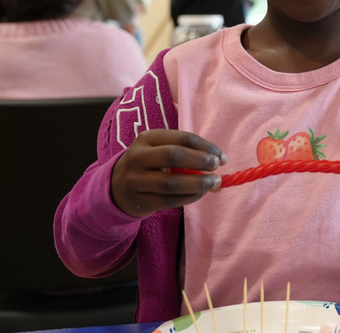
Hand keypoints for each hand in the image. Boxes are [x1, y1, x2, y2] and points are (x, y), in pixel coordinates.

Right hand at [111, 129, 226, 217]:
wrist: (116, 187)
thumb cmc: (149, 165)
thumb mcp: (162, 153)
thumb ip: (189, 158)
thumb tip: (222, 168)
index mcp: (147, 138)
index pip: (182, 138)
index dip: (206, 147)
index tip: (222, 157)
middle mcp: (138, 156)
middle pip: (174, 156)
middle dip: (200, 162)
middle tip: (217, 168)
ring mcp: (135, 180)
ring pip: (171, 182)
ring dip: (198, 183)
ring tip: (214, 183)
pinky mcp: (138, 200)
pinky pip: (169, 200)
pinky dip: (189, 197)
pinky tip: (199, 194)